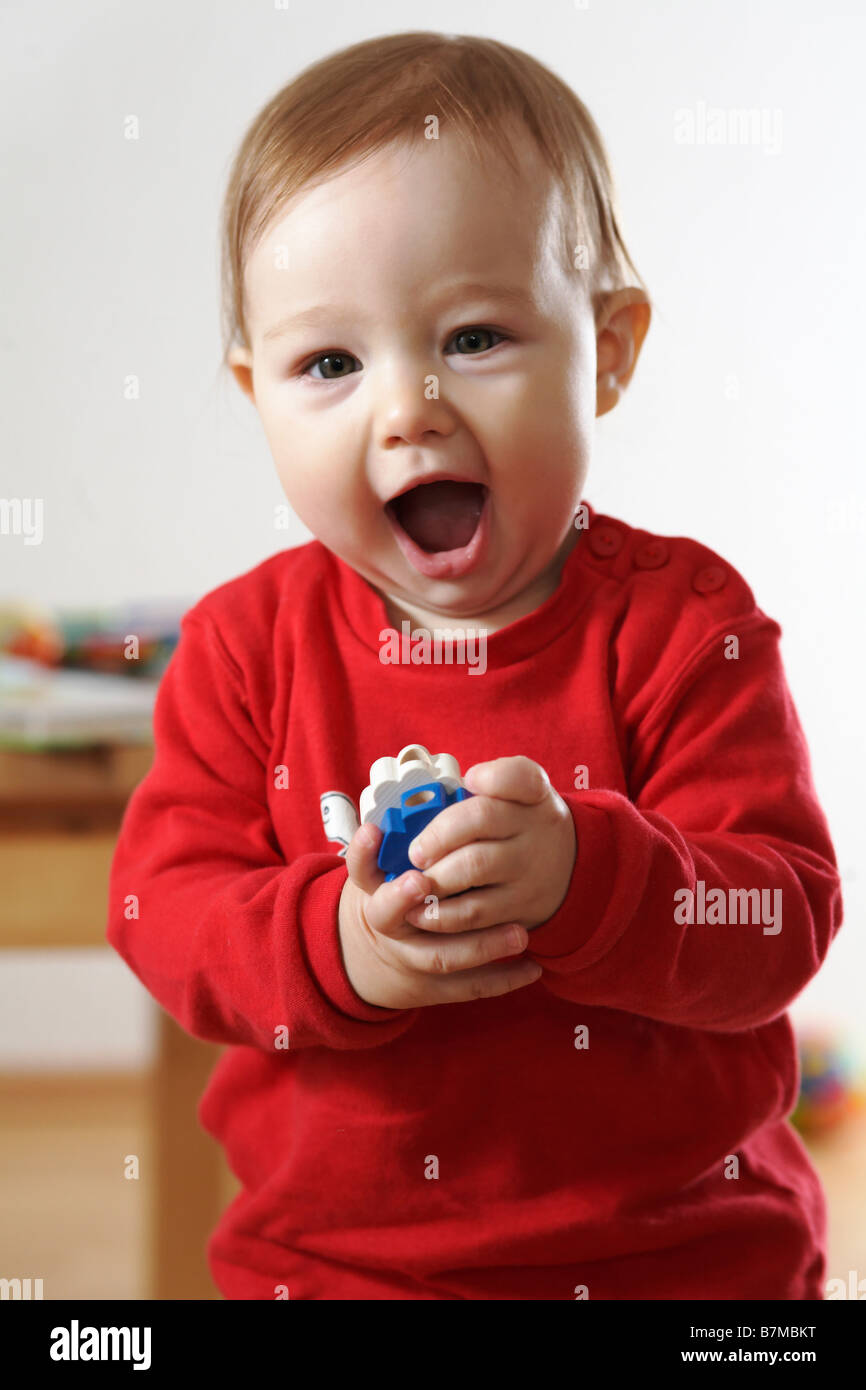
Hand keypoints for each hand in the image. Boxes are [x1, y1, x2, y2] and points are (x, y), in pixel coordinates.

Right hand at [337, 819, 542, 1009]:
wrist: (381, 953)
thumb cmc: (400, 887)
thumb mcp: (396, 859)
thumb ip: (418, 829)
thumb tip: (466, 784)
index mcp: (375, 887)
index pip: (360, 869)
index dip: (363, 852)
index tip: (375, 831)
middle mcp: (388, 923)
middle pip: (387, 915)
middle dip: (402, 899)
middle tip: (422, 882)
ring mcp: (408, 957)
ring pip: (437, 956)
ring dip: (478, 945)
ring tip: (519, 934)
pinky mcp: (433, 987)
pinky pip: (468, 987)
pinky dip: (502, 980)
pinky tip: (533, 969)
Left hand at [402, 756, 576, 931]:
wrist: (567, 870)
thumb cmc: (520, 826)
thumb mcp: (517, 797)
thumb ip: (482, 791)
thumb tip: (420, 802)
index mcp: (531, 794)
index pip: (519, 775)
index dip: (491, 775)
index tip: (470, 780)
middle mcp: (535, 828)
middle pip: (480, 818)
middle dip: (437, 834)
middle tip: (416, 852)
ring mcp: (529, 868)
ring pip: (474, 867)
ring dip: (435, 876)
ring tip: (415, 881)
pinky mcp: (520, 906)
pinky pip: (474, 912)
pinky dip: (441, 914)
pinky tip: (421, 911)